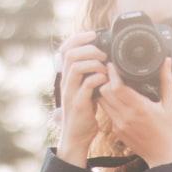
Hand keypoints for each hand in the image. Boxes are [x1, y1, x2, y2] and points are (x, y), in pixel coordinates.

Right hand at [55, 31, 108, 167]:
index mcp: (68, 77)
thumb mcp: (86, 91)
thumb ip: (90, 76)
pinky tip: (106, 80)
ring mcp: (71, 92)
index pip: (65, 49)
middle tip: (103, 52)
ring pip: (76, 65)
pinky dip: (98, 78)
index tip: (93, 34)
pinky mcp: (79, 103)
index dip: (78, 38)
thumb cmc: (84, 114)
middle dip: (88, 47)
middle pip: (69, 53)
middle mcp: (66, 82)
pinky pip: (87, 84)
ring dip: (93, 61)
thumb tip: (104, 61)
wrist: (77, 137)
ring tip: (105, 65)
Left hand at [98, 58, 171, 166]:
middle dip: (105, 80)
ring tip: (111, 84)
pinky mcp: (117, 131)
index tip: (112, 64)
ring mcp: (120, 125)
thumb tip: (166, 61)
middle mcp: (127, 116)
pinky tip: (116, 100)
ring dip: (104, 92)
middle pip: (105, 92)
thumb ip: (166, 80)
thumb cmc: (169, 130)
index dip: (112, 73)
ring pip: (102, 102)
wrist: (164, 155)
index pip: (117, 86)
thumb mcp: (169, 104)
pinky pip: (107, 113)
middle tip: (109, 72)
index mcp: (140, 107)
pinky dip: (109, 104)